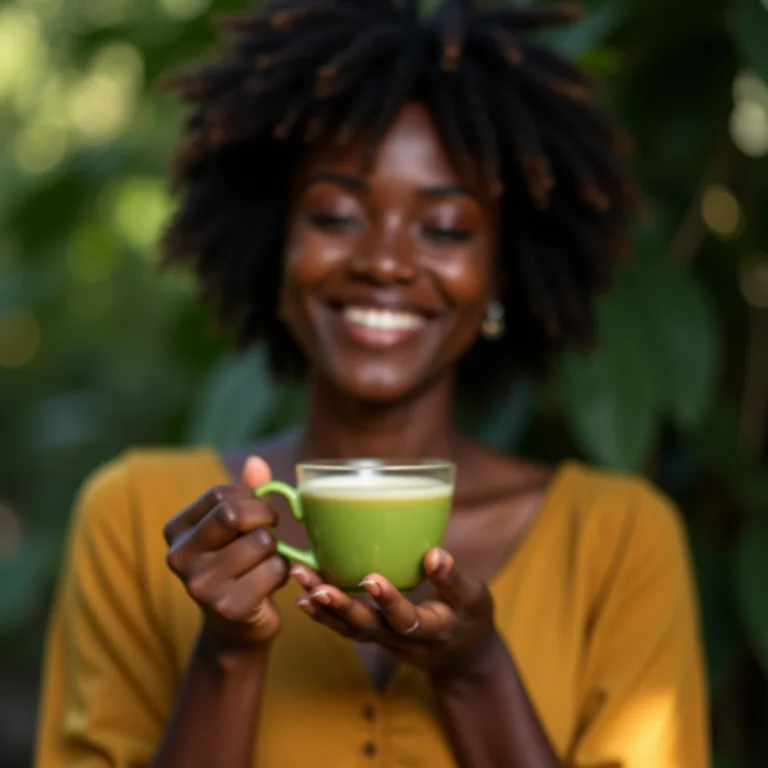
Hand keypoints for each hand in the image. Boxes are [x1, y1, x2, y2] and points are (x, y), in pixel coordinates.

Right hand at [163, 457, 288, 646]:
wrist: (237, 626)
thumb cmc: (239, 564)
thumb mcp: (238, 527)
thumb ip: (247, 494)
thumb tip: (256, 462)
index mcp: (177, 530)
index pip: (221, 494)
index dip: (252, 497)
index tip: (260, 511)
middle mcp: (179, 557)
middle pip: (234, 514)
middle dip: (266, 516)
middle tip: (272, 529)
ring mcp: (201, 585)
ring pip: (261, 542)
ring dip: (277, 549)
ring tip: (266, 561)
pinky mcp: (228, 608)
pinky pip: (274, 570)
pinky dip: (282, 571)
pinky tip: (269, 583)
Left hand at [291, 549, 496, 677]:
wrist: (462, 657)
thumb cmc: (469, 618)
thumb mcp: (473, 599)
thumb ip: (452, 579)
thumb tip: (435, 553)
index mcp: (433, 629)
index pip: (407, 619)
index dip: (389, 601)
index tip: (370, 578)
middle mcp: (403, 640)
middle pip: (368, 628)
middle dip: (341, 606)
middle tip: (316, 586)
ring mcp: (385, 641)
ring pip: (350, 628)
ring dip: (323, 607)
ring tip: (299, 582)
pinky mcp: (374, 636)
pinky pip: (346, 629)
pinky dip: (323, 615)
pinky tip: (302, 597)